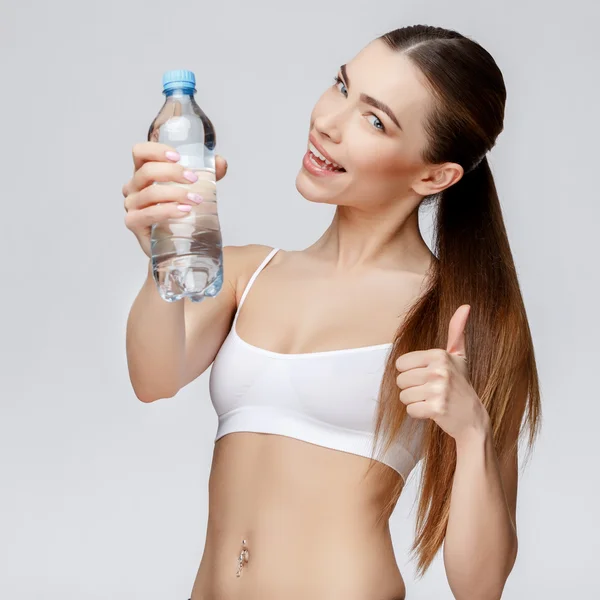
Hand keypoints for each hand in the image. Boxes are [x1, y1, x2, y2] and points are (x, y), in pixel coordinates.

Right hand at [122, 142, 227, 257]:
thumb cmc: (182, 213)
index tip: (178, 157)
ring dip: (176, 193)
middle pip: (146, 171)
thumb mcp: (196, 190)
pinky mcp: (133, 223)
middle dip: (173, 172)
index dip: (156, 150)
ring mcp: (132, 205)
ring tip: (196, 199)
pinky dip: (168, 210)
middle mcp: (133, 187)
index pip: (140, 153)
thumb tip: (220, 161)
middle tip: (194, 179)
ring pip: (150, 192)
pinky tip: (184, 211)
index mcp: (144, 174)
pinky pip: (149, 213)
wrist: (177, 245)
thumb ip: (209, 175)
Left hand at [394, 305, 489, 444]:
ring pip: (403, 395)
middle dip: (412, 388)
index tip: (428, 376)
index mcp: (439, 355)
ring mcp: (438, 390)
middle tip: (430, 390)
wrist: (472, 417)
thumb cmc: (460, 385)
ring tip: (431, 399)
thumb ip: (456, 331)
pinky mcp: (436, 409)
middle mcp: (439, 370)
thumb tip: (465, 306)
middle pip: (400, 380)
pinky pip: (410, 410)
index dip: (410, 372)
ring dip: (414, 401)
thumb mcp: (458, 356)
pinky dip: (418, 413)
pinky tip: (432, 411)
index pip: (400, 363)